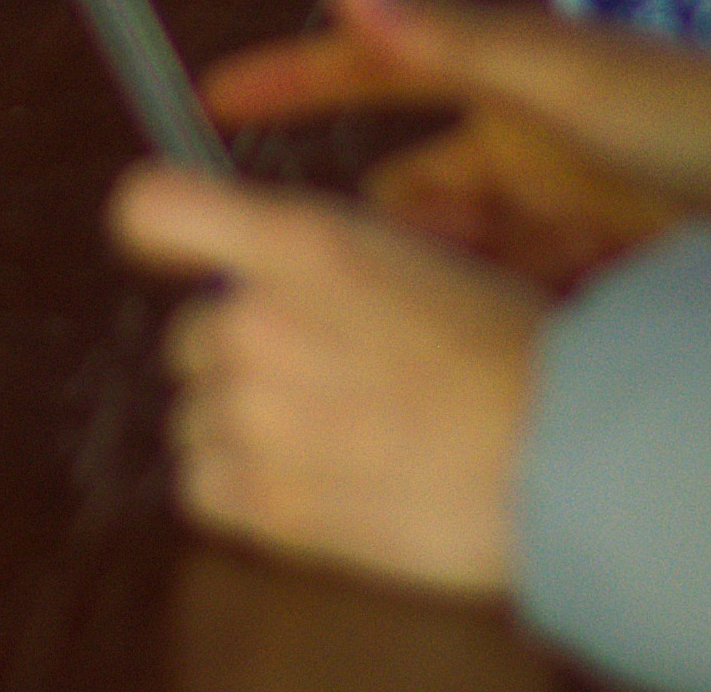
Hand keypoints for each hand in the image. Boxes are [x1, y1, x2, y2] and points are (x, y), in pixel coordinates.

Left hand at [110, 163, 538, 601]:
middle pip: (188, 336)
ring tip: (331, 435)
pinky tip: (310, 479)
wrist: (558, 450)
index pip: (152, 209)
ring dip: (242, 424)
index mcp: (299, 241)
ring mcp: (252, 415)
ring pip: (194, 415)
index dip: (156, 226)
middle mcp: (255, 320)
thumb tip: (274, 270)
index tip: (172, 248)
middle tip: (325, 374)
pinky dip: (239, 487)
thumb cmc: (510, 349)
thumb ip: (325, 255)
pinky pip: (200, 486)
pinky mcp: (260, 501)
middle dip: (241, 353)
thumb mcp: (418, 252)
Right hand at [204, 0, 710, 306]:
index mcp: (519, 79)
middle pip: (414, 194)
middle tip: (295, 286)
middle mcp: (536, 142)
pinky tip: (468, 361)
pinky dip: (491, 326)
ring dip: (429, 291)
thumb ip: (454, 40)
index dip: (296, 84)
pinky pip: (519, 308)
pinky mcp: (606, 284)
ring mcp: (571, 216)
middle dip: (364, 235)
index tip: (212, 99)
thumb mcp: (570, 78)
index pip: (379, 74)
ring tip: (379, 337)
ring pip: (461, 261)